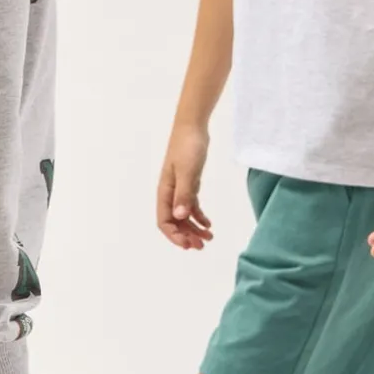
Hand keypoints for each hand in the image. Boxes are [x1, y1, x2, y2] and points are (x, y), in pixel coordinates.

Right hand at [157, 125, 213, 249]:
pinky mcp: (189, 184)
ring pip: (183, 216)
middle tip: (202, 246)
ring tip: (209, 238)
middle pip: (174, 222)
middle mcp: (170, 193)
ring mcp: (179, 189)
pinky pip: (192, 206)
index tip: (189, 244)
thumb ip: (184, 194)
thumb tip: (180, 217)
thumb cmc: (187, 146)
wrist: (192, 127)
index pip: (164, 221)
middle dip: (186, 236)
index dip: (175, 236)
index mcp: (165, 192)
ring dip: (194, 229)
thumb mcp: (188, 171)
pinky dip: (199, 217)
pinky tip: (209, 224)